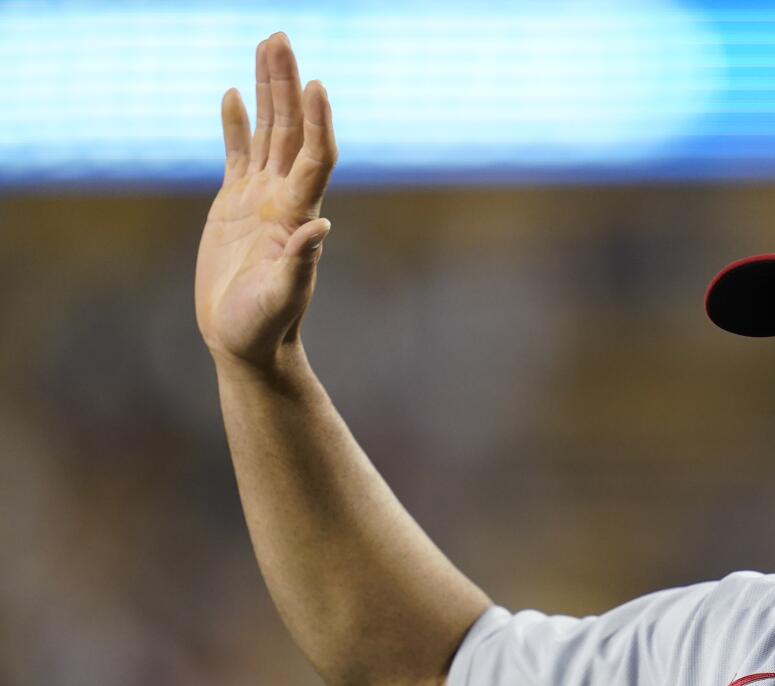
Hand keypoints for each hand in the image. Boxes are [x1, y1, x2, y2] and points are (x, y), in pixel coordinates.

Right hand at [195, 33, 337, 373]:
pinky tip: (234, 93)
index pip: (314, 156)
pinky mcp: (235, 205)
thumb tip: (321, 227)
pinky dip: (236, 123)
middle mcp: (284, 198)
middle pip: (291, 129)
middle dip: (287, 83)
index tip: (317, 84)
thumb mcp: (282, 297)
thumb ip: (300, 263)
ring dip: (268, 90)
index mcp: (298, 214)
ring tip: (267, 45)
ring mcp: (260, 198)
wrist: (245, 341)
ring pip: (267, 132)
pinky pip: (237, 153)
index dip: (318, 121)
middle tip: (281, 36)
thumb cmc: (265, 326)